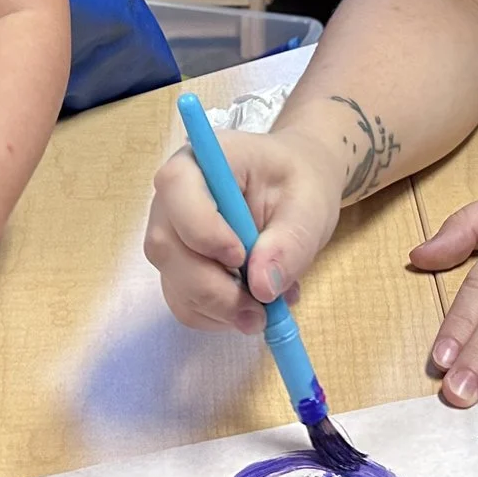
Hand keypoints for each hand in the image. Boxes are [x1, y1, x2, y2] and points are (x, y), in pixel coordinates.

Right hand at [144, 126, 345, 332]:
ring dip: (221, 309)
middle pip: (167, 247)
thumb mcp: (310, 206)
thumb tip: (262, 287)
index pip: (176, 188)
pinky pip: (186, 304)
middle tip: (262, 309)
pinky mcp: (178, 268)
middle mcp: (175, 197)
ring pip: (175, 285)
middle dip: (213, 288)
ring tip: (269, 306)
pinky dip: (221, 316)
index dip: (201, 229)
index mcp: (205, 160)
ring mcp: (172, 235)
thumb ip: (290, 242)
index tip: (240, 256)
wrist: (298, 190)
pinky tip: (254, 303)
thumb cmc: (301, 183)